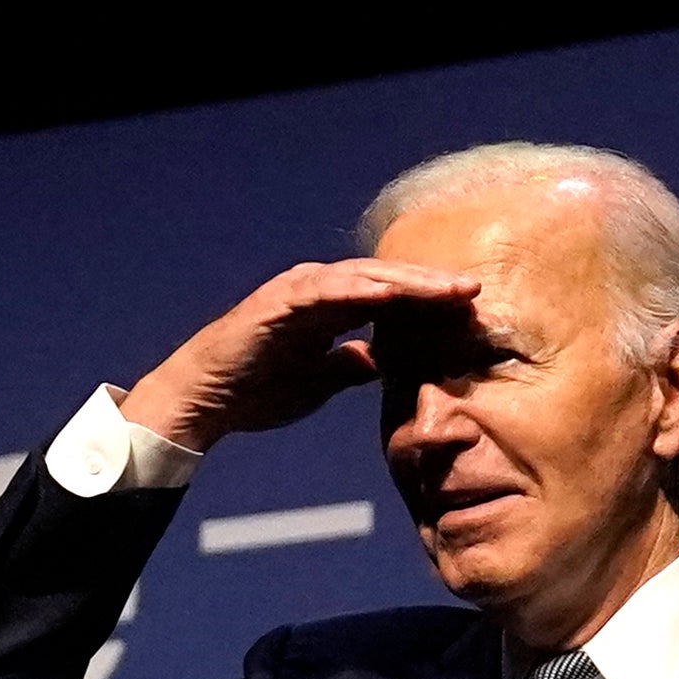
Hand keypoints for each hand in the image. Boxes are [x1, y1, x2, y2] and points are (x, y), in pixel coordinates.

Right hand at [116, 258, 481, 454]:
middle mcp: (317, 290)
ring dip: (407, 281)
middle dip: (430, 284)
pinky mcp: (279, 302)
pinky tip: (392, 294)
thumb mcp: (318, 382)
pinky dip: (359, 290)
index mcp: (329, 308)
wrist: (205, 400)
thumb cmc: (256, 390)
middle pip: (385, 279)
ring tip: (447, 289)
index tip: (469, 310)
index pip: (389, 298)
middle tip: (474, 290)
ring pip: (363, 278)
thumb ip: (349, 365)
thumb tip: (382, 361)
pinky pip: (326, 291)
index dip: (428, 302)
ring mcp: (298, 292)